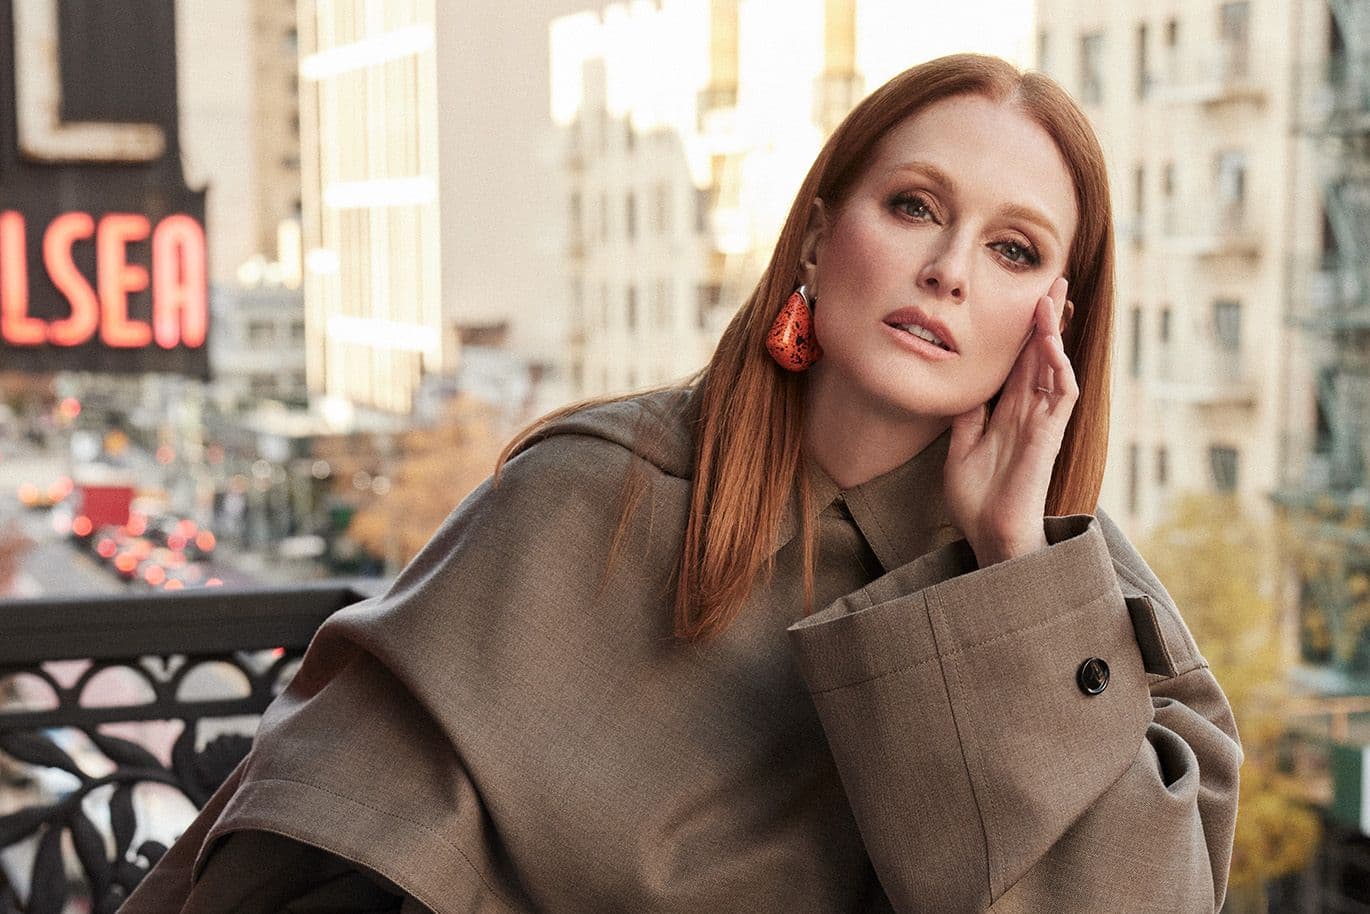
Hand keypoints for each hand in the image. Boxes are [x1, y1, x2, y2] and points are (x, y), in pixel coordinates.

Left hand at [944, 277, 1077, 566]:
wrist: (988, 535)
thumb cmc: (977, 500)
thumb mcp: (961, 449)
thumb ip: (967, 418)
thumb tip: (964, 389)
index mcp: (1009, 413)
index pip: (1022, 361)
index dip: (1025, 330)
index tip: (1026, 297)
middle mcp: (1030, 412)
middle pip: (1043, 355)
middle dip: (1048, 318)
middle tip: (1053, 279)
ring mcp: (1043, 423)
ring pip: (1055, 367)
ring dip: (1054, 333)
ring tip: (1051, 298)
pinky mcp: (1050, 437)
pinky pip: (1062, 395)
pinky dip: (1058, 368)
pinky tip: (1050, 344)